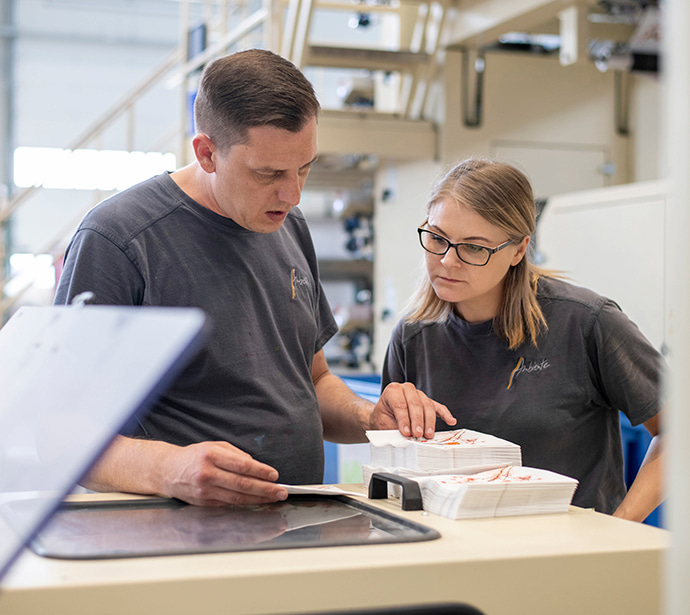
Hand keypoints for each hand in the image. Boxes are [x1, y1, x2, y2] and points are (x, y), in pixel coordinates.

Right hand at [161, 441, 288, 506]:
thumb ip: (236, 455)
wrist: (167, 471)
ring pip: (237, 497)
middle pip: (242, 484)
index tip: (274, 475)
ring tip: (273, 498)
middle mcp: (207, 474)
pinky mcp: (203, 502)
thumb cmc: (194, 456)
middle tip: (281, 492)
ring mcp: (205, 490)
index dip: (260, 471)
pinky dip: (245, 503)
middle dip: (265, 489)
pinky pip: (228, 504)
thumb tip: (256, 466)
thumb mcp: (214, 446)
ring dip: (259, 499)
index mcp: (211, 455)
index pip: (242, 465)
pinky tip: (256, 502)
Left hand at [370, 382, 455, 438]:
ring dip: (429, 421)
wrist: (384, 415)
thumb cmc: (384, 419)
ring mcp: (418, 393)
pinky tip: (451, 421)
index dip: (404, 420)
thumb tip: (406, 437)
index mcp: (392, 391)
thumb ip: (395, 428)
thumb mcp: (384, 423)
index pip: (400, 404)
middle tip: (418, 434)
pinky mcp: (428, 401)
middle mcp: (406, 388)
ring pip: (427, 405)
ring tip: (428, 435)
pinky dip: (445, 414)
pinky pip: (437, 407)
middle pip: (415, 404)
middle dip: (418, 421)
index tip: (406, 433)